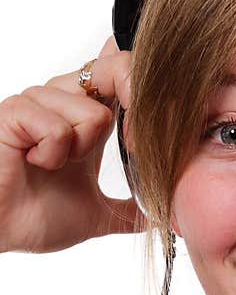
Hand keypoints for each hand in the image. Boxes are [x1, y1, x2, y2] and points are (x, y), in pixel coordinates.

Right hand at [0, 36, 142, 252]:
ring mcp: (38, 101)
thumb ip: (129, 210)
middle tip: (94, 158)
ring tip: (52, 166)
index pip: (125, 76)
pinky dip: (52, 155)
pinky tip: (32, 162)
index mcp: (87, 115)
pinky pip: (59, 128)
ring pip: (95, 114)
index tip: (141, 139)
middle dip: (124, 121)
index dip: (147, 97)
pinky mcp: (15, 112)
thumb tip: (161, 218)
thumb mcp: (96, 214)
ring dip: (79, 152)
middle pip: (118, 77)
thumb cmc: (32, 217)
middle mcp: (65, 99)